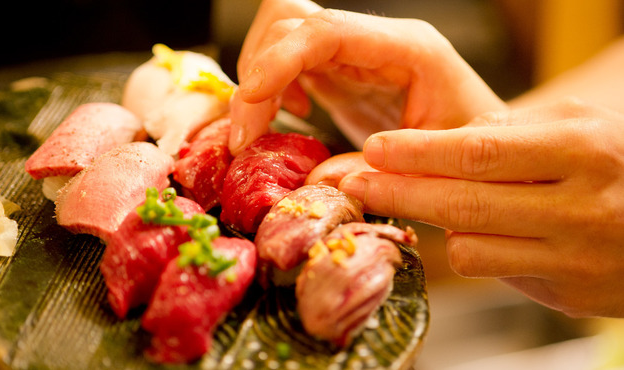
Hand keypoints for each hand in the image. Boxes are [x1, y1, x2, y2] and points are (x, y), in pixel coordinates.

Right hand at [229, 0, 505, 154]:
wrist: (493, 153)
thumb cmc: (487, 155)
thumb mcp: (451, 169)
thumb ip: (388, 176)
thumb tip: (316, 183)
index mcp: (407, 48)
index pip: (326, 31)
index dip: (277, 62)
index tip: (248, 108)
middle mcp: (375, 41)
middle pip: (290, 22)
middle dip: (257, 76)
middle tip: (248, 136)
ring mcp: (356, 53)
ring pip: (281, 34)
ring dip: (258, 79)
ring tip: (269, 124)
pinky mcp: (342, 71)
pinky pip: (289, 60)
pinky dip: (272, 86)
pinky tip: (294, 114)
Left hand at [338, 99, 623, 317]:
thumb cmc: (612, 164)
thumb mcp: (575, 126)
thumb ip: (510, 130)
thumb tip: (438, 143)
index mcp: (583, 151)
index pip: (478, 152)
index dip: (418, 152)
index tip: (375, 148)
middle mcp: (581, 207)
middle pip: (463, 203)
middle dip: (398, 192)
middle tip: (355, 182)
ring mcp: (575, 258)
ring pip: (468, 247)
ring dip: (433, 222)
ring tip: (420, 199)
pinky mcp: (568, 294)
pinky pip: (491, 270)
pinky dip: (468, 248)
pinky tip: (471, 230)